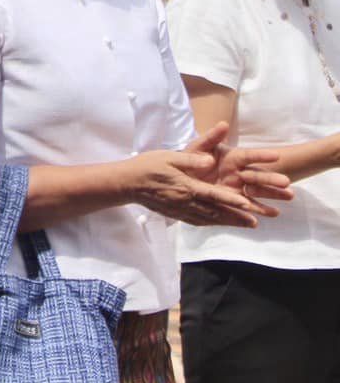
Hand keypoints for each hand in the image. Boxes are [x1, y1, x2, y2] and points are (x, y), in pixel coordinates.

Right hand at [125, 125, 267, 227]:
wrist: (126, 183)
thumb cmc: (147, 166)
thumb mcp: (168, 157)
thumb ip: (190, 160)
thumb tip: (209, 160)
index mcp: (185, 187)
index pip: (213, 195)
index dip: (232, 200)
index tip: (249, 205)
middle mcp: (185, 202)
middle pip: (215, 212)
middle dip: (237, 217)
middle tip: (256, 222)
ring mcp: (180, 210)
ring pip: (209, 219)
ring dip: (228, 222)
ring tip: (246, 225)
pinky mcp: (175, 214)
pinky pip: (197, 221)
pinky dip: (212, 223)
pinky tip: (219, 223)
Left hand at [186, 122, 292, 213]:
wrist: (182, 178)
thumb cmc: (191, 159)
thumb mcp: (198, 147)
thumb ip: (211, 137)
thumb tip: (223, 123)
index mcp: (232, 158)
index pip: (249, 156)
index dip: (261, 155)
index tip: (276, 155)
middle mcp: (239, 173)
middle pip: (257, 176)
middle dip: (272, 179)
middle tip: (287, 182)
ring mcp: (238, 188)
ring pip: (259, 192)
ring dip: (273, 194)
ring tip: (289, 196)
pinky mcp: (234, 202)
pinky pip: (248, 206)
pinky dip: (260, 210)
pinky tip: (274, 213)